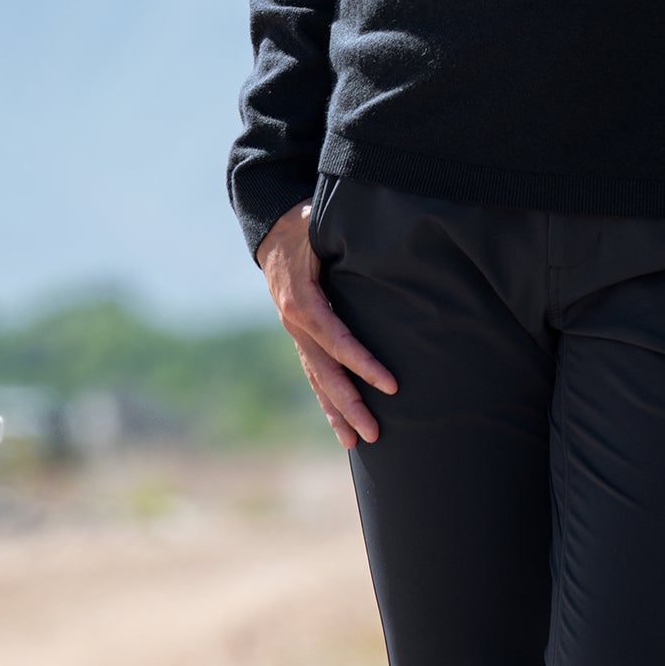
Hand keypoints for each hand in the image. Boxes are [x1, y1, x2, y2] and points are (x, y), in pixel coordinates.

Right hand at [256, 198, 396, 446]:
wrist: (273, 229)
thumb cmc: (306, 224)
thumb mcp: (321, 223)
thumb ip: (344, 233)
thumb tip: (379, 233)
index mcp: (302, 300)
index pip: (337, 339)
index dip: (364, 363)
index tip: (390, 384)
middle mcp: (296, 323)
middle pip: (325, 372)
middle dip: (351, 405)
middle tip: (376, 433)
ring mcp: (295, 333)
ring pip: (317, 380)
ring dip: (337, 412)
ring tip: (358, 442)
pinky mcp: (300, 336)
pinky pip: (313, 373)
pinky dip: (326, 400)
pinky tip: (339, 424)